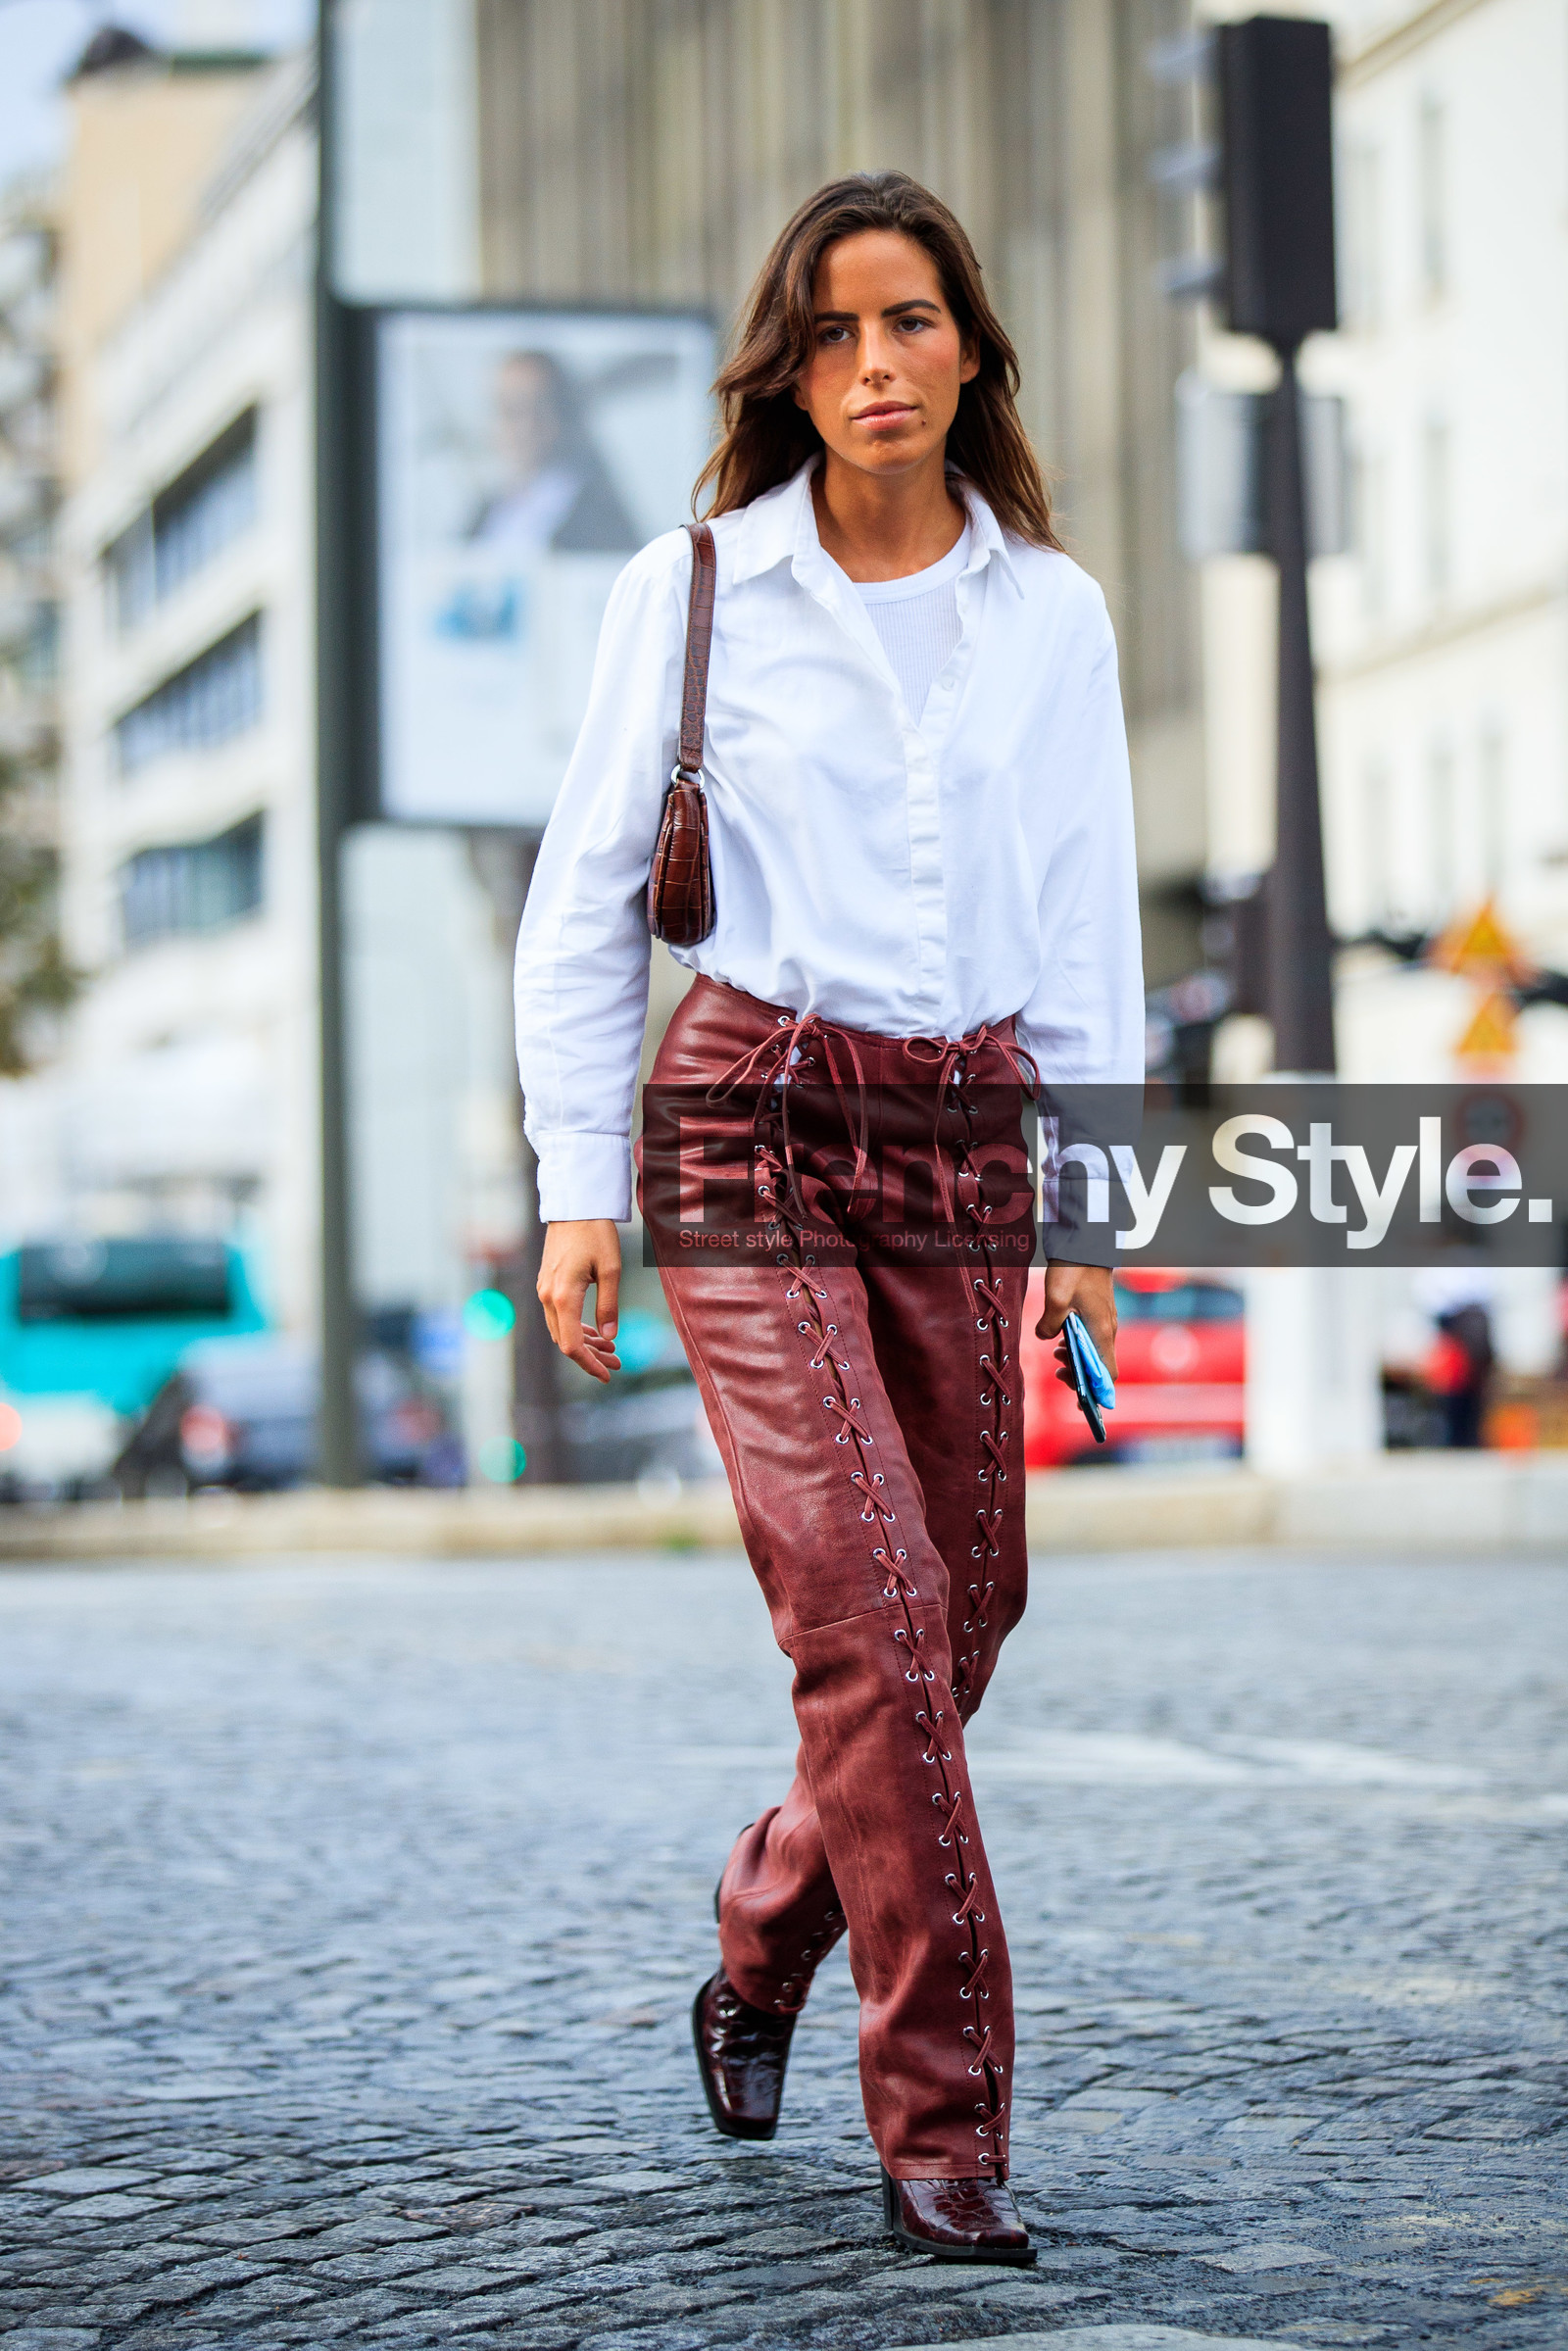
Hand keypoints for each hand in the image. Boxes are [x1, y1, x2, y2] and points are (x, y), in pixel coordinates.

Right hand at [537, 1219, 621, 1384]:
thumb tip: (610, 1338)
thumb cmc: (595, 1233)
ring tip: (611, 1349)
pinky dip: (576, 1327)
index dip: (589, 1365)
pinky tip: (596, 1330)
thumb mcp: (610, 1269)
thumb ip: (609, 1306)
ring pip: (561, 1329)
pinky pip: (558, 1315)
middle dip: (591, 1357)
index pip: (572, 1345)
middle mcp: (547, 1296)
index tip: (608, 1375)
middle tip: (618, 1363)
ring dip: (585, 1343)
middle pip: (565, 1341)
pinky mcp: (547, 1282)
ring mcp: (544, 1289)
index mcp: (563, 1297)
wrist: (574, 1205)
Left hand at [1035, 1262, 1117, 1390]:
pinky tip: (1059, 1340)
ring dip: (1076, 1359)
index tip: (1079, 1399)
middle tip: (1057, 1372)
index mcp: (1101, 1331)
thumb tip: (1044, 1337)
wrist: (1086, 1243)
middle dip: (1080, 1375)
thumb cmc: (1074, 1269)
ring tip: (1055, 1355)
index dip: (1097, 1392)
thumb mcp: (1056, 1297)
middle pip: (1100, 1366)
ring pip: (1094, 1351)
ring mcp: (1105, 1320)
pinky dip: (1077, 1345)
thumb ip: (1049, 1323)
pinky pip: (1091, 1337)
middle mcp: (1107, 1329)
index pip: (1107, 1374)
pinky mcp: (1099, 1313)